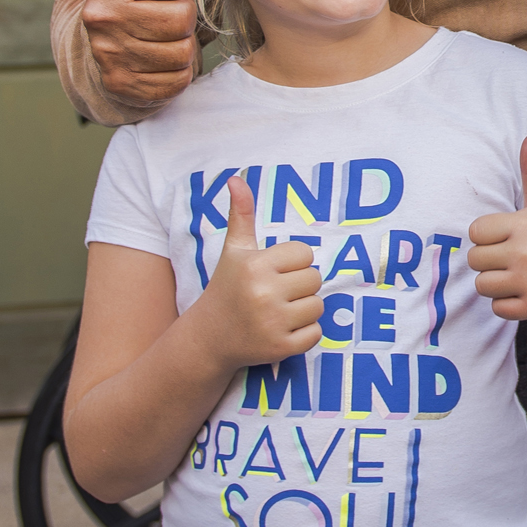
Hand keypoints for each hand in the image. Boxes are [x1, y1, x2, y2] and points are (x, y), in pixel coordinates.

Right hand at [79, 0, 197, 110]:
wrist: (122, 31)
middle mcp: (98, 13)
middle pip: (179, 20)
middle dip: (182, 15)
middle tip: (165, 8)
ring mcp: (105, 51)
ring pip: (177, 52)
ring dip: (179, 43)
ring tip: (161, 30)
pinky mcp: (117, 83)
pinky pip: (171, 81)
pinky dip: (173, 72)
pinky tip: (158, 57)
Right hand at [202, 178, 322, 362]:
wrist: (209, 338)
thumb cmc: (227, 287)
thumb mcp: (233, 251)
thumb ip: (240, 214)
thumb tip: (235, 178)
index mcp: (255, 265)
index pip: (305, 254)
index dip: (293, 263)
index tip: (274, 272)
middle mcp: (263, 293)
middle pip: (314, 279)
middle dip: (300, 285)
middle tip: (276, 293)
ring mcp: (273, 323)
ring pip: (317, 306)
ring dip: (303, 309)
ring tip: (278, 310)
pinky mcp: (281, 348)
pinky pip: (316, 333)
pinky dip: (304, 333)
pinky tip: (281, 329)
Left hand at [469, 136, 526, 322]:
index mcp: (524, 224)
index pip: (476, 232)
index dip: (489, 236)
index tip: (509, 237)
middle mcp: (525, 252)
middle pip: (475, 260)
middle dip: (490, 260)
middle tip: (514, 258)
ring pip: (482, 285)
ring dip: (496, 283)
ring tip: (518, 275)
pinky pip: (496, 308)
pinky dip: (507, 303)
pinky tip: (526, 291)